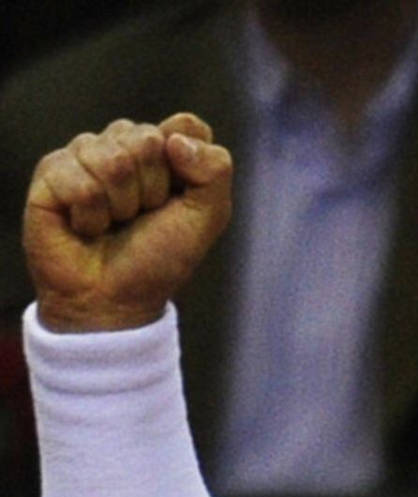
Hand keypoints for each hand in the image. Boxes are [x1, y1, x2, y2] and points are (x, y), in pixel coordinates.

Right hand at [24, 114, 232, 332]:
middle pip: (147, 138)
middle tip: (141, 217)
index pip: (185, 126)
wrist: (115, 298)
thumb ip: (214, 171)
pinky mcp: (51, 172)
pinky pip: (78, 180)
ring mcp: (85, 155)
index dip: (187, 165)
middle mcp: (125, 146)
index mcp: (166, 152)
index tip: (179, 199)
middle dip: (153, 189)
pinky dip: (90, 214)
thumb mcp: (207, 217)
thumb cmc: (160, 258)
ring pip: (112, 158)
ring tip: (114, 223)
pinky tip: (86, 227)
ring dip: (121, 204)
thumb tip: (174, 138)